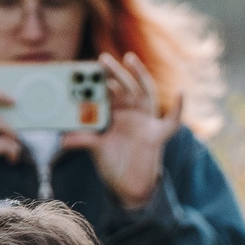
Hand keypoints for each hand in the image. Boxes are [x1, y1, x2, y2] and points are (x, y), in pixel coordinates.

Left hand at [61, 52, 177, 210]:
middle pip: (125, 87)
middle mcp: (132, 114)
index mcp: (116, 114)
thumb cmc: (113, 163)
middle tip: (102, 58)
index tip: (88, 67)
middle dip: (115, 72)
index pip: (109, 92)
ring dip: (140, 75)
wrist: (128, 186)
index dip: (100, 80)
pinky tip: (181, 94)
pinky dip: (179, 109)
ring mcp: (146, 122)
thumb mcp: (97, 149)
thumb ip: (83, 141)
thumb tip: (63, 140)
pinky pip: (172, 122)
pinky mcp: (157, 135)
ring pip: (145, 93)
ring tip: (130, 59)